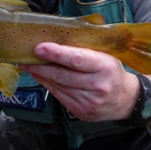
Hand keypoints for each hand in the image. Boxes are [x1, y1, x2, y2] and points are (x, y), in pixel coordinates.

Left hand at [19, 42, 139, 121]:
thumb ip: (84, 48)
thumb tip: (55, 38)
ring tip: (28, 65)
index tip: (39, 48)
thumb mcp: (105, 55)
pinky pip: (58, 95)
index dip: (56, 54)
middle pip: (62, 75)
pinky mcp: (81, 111)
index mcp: (105, 66)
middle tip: (25, 57)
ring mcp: (89, 101)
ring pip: (58, 86)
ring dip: (40, 75)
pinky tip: (40, 77)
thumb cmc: (111, 71)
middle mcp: (98, 85)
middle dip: (41, 66)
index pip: (77, 59)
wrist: (125, 99)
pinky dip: (47, 85)